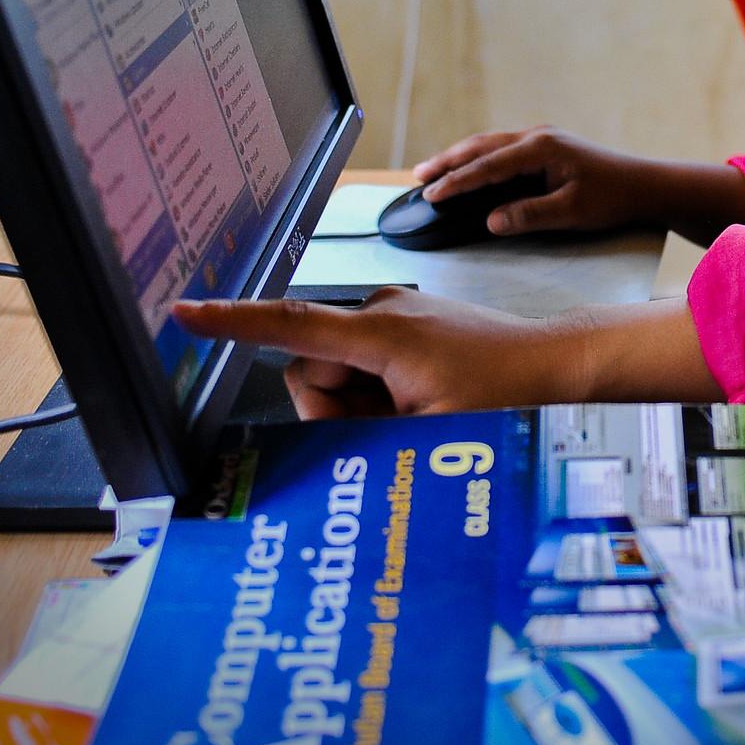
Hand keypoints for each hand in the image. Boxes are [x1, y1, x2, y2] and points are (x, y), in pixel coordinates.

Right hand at [173, 288, 578, 418]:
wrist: (559, 366)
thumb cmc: (507, 396)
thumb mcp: (427, 433)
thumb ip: (360, 431)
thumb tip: (318, 426)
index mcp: (382, 333)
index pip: (289, 325)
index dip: (233, 322)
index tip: (185, 313)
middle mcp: (382, 312)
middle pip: (312, 369)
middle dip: (336, 409)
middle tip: (393, 428)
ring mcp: (396, 315)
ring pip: (339, 372)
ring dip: (362, 405)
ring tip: (419, 414)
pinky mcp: (408, 324)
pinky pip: (367, 363)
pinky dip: (380, 392)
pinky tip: (422, 403)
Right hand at [413, 126, 744, 239]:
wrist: (644, 184)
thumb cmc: (612, 198)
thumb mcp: (572, 212)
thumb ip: (530, 215)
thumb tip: (491, 221)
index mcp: (541, 148)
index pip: (488, 165)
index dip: (457, 181)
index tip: (432, 194)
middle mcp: (537, 136)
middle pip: (481, 146)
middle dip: (448, 161)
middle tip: (419, 176)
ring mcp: (541, 139)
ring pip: (489, 144)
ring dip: (460, 157)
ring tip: (431, 170)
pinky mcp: (545, 148)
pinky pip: (502, 149)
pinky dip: (479, 158)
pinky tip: (468, 169)